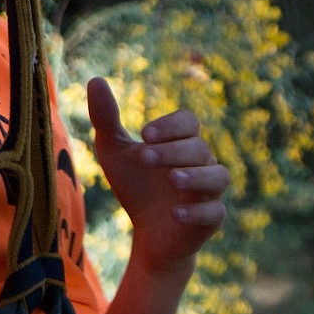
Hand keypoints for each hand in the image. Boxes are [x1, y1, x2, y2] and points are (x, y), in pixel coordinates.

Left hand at [86, 76, 228, 277]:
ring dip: (196, 175)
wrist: (148, 233)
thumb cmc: (136, 185)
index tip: (145, 134)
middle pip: (200, 147)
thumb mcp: (114, 152)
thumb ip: (106, 118)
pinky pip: (215, 212)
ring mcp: (210, 191)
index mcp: (182, 142)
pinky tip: (175, 212)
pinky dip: (197, 212)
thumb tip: (95, 80)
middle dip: (172, 150)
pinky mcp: (211, 219)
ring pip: (218, 176)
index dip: (171, 125)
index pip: (189, 122)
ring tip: (173, 178)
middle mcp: (203, 163)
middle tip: (144, 157)